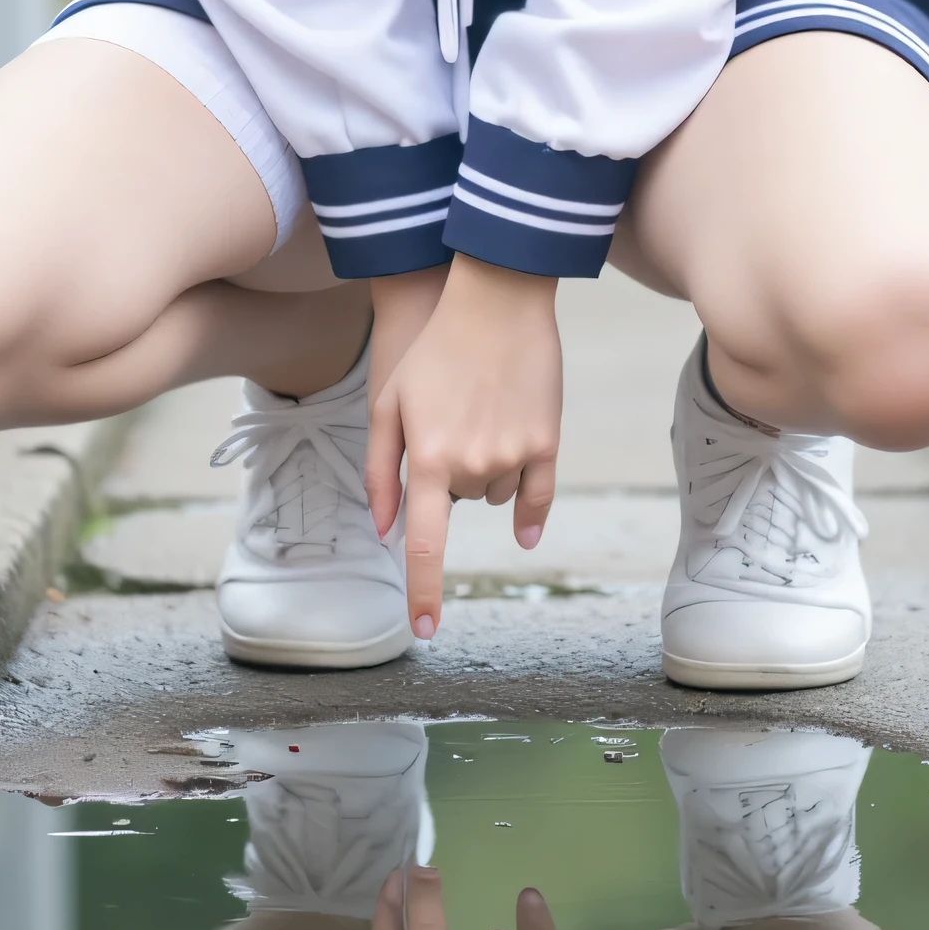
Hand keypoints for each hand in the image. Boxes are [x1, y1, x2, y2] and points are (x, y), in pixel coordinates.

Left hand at [365, 257, 560, 637]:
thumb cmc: (432, 352)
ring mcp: (515, 456)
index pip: (424, 544)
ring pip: (493, 494)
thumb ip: (381, 470)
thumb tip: (384, 531)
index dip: (423, 591)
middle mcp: (472, 466)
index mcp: (428, 459)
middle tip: (446, 423)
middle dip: (448, 477)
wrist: (496, 300)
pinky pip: (535, 496)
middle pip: (458, 503)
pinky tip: (524, 534)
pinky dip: (527, 513)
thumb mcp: (388, 404)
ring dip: (483, 473)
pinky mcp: (547, 442)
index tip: (425, 629)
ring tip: (479, 418)